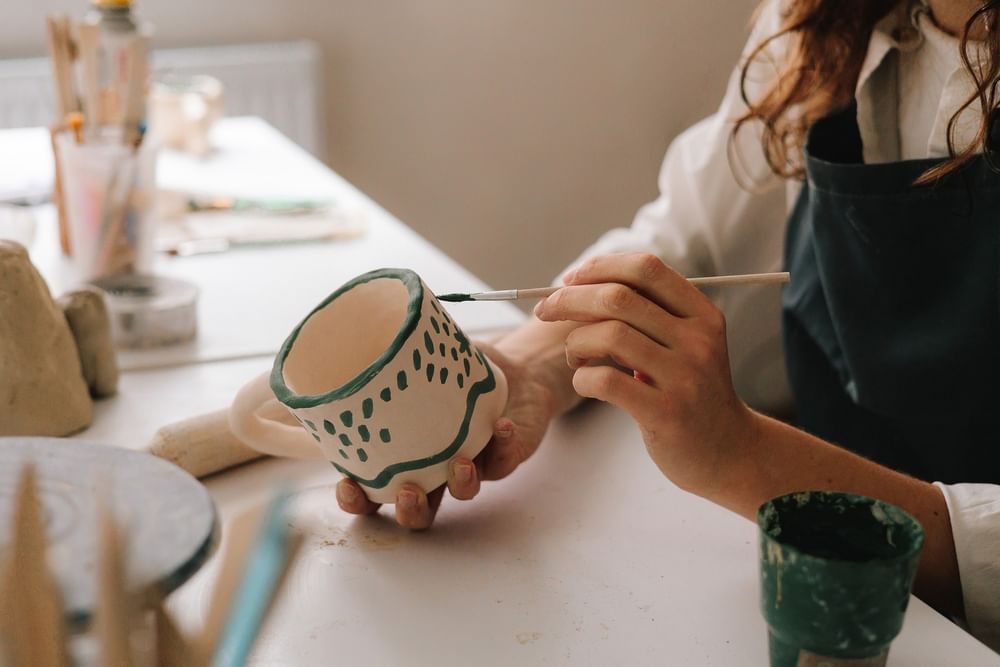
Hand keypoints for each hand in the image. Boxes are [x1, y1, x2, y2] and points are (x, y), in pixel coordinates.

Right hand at [335, 341, 556, 528]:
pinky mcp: (507, 455)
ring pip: (463, 493)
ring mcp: (473, 464)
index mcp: (407, 453)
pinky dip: (503, 446)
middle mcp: (438, 467)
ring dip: (461, 484)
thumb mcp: (426, 361)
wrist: (518, 372)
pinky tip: (501, 425)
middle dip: (410, 509)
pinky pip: (504, 459)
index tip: (348, 485)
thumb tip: (371, 330)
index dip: (358, 498)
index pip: (374, 489)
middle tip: (407, 492)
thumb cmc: (460, 372)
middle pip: (419, 510)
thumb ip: (400, 356)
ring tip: (461, 462)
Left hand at [533, 252, 756, 496]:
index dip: (600, 268)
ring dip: (575, 341)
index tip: (571, 280)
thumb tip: (580, 285)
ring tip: (574, 356)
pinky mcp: (666, 413)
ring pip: (610, 334)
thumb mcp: (686, 345)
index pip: (646, 268)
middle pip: (619, 297)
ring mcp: (684, 377)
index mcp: (702, 315)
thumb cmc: (691, 392)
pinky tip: (586, 382)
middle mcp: (698, 340)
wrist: (726, 451)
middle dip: (570, 300)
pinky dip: (583, 378)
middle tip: (546, 312)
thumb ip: (648, 315)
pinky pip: (607, 381)